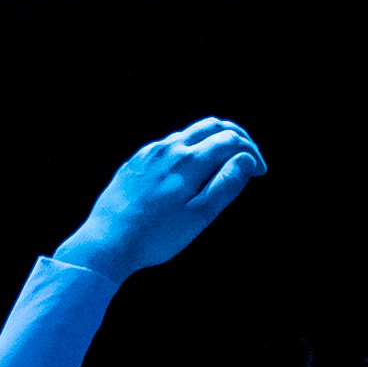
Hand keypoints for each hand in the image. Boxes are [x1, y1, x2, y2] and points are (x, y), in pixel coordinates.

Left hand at [61, 117, 265, 275]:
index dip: (251, 153)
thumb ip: (226, 184)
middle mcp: (169, 148)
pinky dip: (188, 152)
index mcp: (189, 160)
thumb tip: (245, 160)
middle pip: (211, 126)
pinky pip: (168, 147)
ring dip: (212, 144)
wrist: (108, 240)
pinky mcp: (136, 161)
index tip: (259, 173)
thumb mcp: (199, 216)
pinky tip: (188, 175)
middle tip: (248, 158)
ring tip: (220, 169)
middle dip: (236, 137)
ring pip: (189, 135)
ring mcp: (150, 152)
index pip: (231, 140)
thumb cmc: (157, 235)